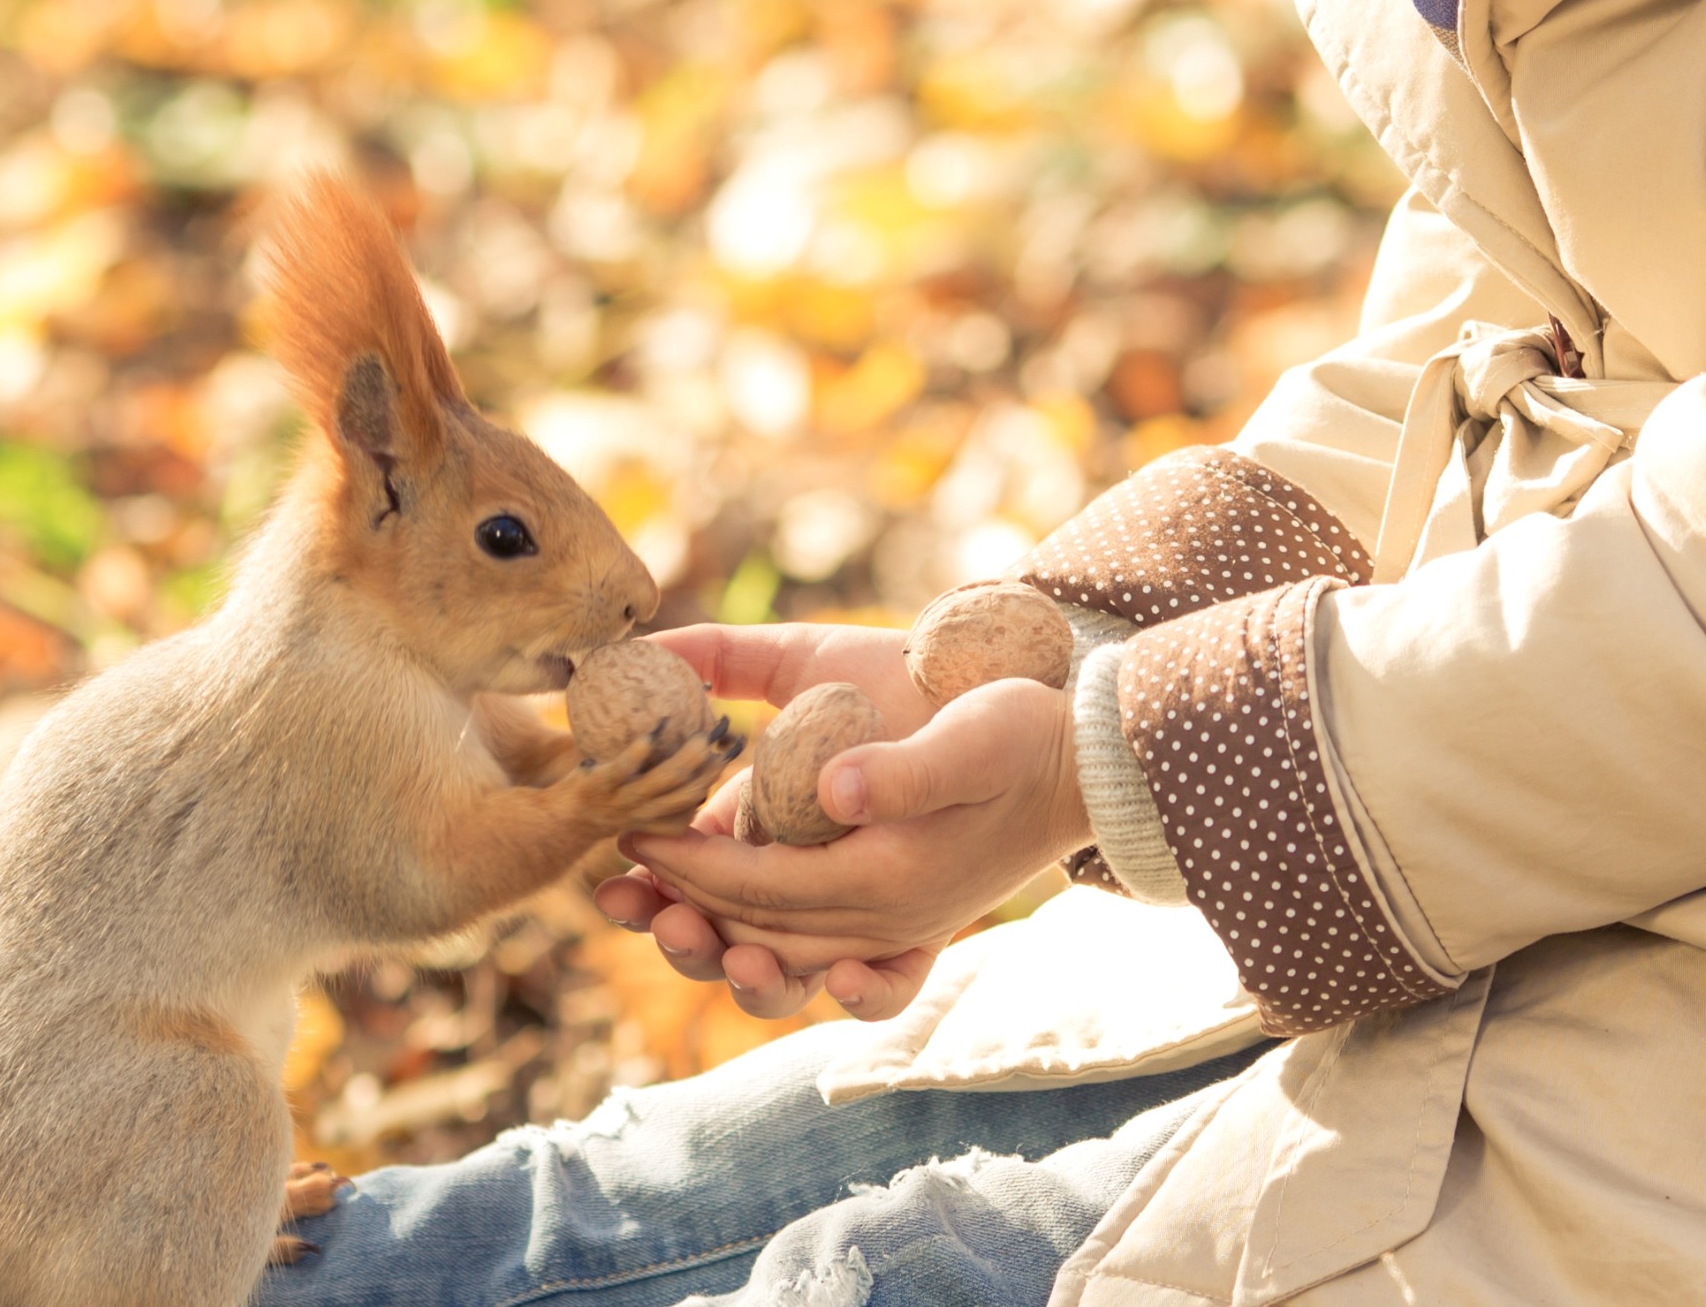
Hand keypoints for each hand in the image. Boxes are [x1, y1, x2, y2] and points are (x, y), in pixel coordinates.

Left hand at [600, 628, 1087, 1021]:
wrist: (1093, 765)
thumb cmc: (1025, 734)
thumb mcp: (969, 737)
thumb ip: (904, 772)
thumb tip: (830, 791)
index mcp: (889, 880)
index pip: (759, 885)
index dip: (685, 865)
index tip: (629, 838)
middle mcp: (888, 921)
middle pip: (759, 933)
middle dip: (680, 912)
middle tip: (612, 892)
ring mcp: (900, 929)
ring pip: (785, 956)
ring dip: (715, 946)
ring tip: (657, 922)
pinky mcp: (911, 921)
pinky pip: (837, 971)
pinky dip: (789, 970)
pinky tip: (746, 952)